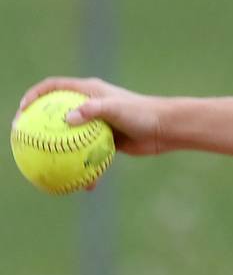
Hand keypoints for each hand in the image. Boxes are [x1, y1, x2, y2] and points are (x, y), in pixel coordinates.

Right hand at [15, 77, 165, 156]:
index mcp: (88, 91)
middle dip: (38, 125)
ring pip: (71, 138)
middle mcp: (90, 105)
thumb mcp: (117, 109)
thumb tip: (67, 119)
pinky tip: (84, 186)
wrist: (167, 129)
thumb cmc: (143, 113)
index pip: (53, 87)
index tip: (23, 112)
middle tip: (24, 139)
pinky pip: (89, 155)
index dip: (34, 95)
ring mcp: (97, 124)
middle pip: (56, 113)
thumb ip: (93, 110)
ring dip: (59, 150)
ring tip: (45, 165)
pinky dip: (86, 169)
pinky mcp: (107, 141)